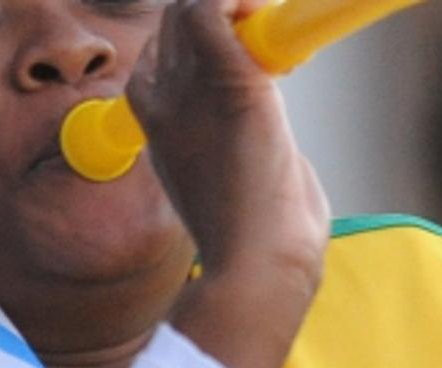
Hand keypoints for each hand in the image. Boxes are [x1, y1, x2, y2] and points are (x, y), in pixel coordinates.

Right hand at [127, 0, 330, 367]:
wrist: (261, 267)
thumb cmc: (264, 244)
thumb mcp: (244, 186)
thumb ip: (248, 145)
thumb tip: (277, 138)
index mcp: (164, 133)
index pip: (163, 57)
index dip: (201, 41)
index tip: (249, 54)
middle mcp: (165, 107)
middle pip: (175, 24)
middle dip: (221, 15)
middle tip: (269, 40)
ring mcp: (189, 97)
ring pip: (189, 9)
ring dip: (233, 5)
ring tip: (269, 25)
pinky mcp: (230, 86)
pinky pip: (210, 6)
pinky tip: (262, 10)